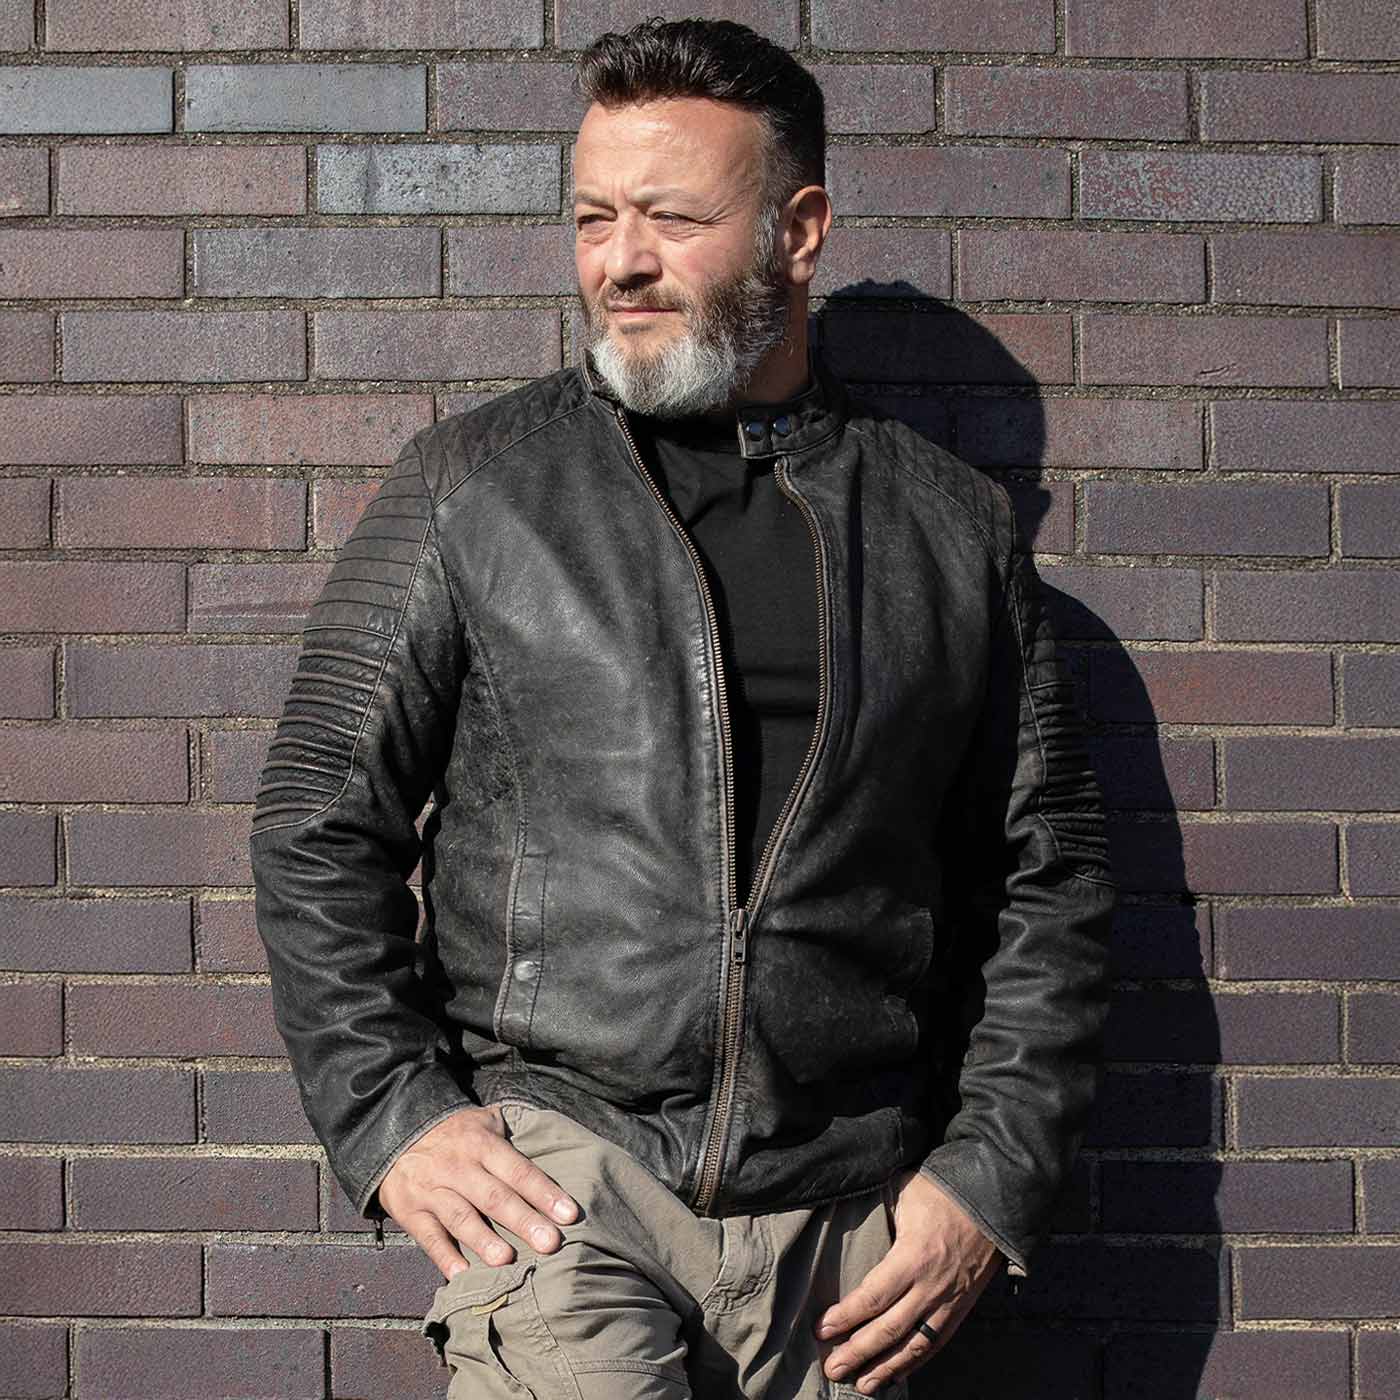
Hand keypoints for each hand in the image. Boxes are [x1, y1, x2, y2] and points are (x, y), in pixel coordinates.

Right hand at [377, 1102, 578, 1280]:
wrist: (395, 1133)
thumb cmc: (454, 1134)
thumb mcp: (483, 1121)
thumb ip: (512, 1136)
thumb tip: (551, 1146)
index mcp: (481, 1145)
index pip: (518, 1170)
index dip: (544, 1192)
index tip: (569, 1214)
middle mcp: (458, 1167)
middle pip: (494, 1196)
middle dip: (523, 1220)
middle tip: (550, 1243)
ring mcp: (432, 1190)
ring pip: (461, 1217)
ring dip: (484, 1240)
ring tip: (507, 1260)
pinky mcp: (410, 1212)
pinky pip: (429, 1237)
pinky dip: (444, 1258)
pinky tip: (461, 1276)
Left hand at [814, 1168, 1001, 1394]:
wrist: (992, 1202)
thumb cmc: (942, 1192)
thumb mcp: (904, 1191)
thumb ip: (877, 1209)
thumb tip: (843, 1206)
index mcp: (913, 1256)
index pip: (874, 1296)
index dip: (847, 1316)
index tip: (822, 1329)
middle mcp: (931, 1286)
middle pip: (890, 1329)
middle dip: (859, 1352)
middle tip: (833, 1368)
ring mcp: (948, 1301)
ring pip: (914, 1345)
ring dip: (886, 1368)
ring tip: (861, 1384)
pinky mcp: (961, 1308)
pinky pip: (936, 1343)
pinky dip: (915, 1362)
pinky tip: (897, 1374)